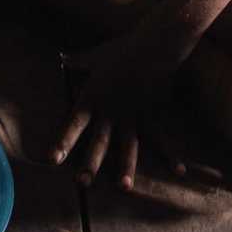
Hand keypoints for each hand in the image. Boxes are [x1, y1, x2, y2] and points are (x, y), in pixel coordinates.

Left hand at [52, 29, 183, 189]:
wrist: (153, 45)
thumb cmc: (122, 49)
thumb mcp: (95, 56)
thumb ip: (77, 61)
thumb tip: (62, 58)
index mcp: (93, 98)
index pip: (74, 124)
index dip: (63, 142)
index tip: (52, 159)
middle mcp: (111, 111)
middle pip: (99, 142)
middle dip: (90, 163)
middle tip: (82, 183)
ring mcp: (133, 115)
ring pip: (128, 146)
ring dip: (126, 167)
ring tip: (125, 187)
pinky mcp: (152, 114)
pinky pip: (161, 138)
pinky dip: (171, 154)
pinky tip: (179, 170)